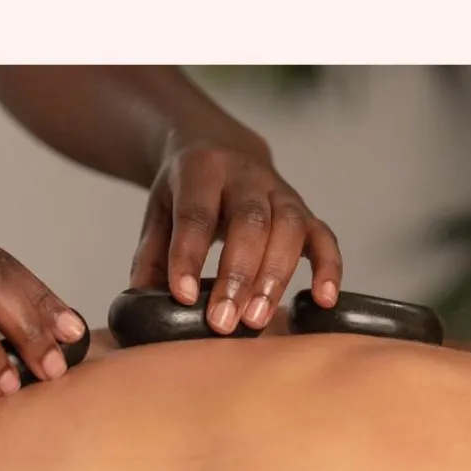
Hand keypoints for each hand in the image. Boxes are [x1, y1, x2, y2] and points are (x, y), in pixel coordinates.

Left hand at [129, 134, 342, 333]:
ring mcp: (281, 191)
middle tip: (222, 322)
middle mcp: (246, 176)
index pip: (196, 213)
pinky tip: (323, 300)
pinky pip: (323, 236)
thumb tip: (142, 306)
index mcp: (201, 170)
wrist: (219, 149)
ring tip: (256, 320)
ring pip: (289, 227)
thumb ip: (151, 257)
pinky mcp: (305, 211)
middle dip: (237, 275)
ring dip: (275, 277)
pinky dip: (328, 268)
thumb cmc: (185, 192)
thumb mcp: (158, 212)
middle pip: (250, 221)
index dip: (189, 255)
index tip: (184, 297)